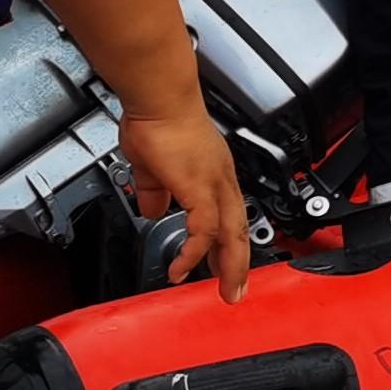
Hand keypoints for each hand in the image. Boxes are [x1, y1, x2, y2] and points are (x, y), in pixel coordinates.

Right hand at [120, 108, 248, 301]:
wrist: (158, 98)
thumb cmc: (156, 120)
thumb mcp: (153, 164)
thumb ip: (155, 189)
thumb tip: (152, 210)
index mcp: (213, 174)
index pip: (228, 215)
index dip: (227, 242)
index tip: (221, 263)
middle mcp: (221, 180)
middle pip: (238, 229)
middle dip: (237, 264)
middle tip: (235, 290)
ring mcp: (214, 183)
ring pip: (231, 233)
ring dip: (229, 266)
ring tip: (226, 291)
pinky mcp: (200, 188)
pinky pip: (203, 230)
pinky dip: (194, 252)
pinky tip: (183, 268)